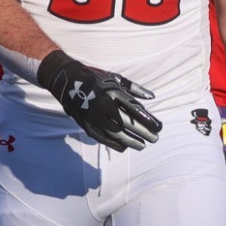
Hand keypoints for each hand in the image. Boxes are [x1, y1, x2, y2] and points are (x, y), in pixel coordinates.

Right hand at [38, 50, 161, 150]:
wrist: (67, 79)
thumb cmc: (96, 77)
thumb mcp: (115, 78)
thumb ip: (134, 88)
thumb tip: (152, 97)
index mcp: (113, 92)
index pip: (135, 109)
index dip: (148, 120)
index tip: (159, 127)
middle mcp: (104, 105)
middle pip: (127, 123)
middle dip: (143, 132)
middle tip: (155, 139)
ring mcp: (94, 115)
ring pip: (115, 133)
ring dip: (130, 141)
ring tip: (142, 146)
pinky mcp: (85, 123)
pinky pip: (101, 137)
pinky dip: (113, 143)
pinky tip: (124, 148)